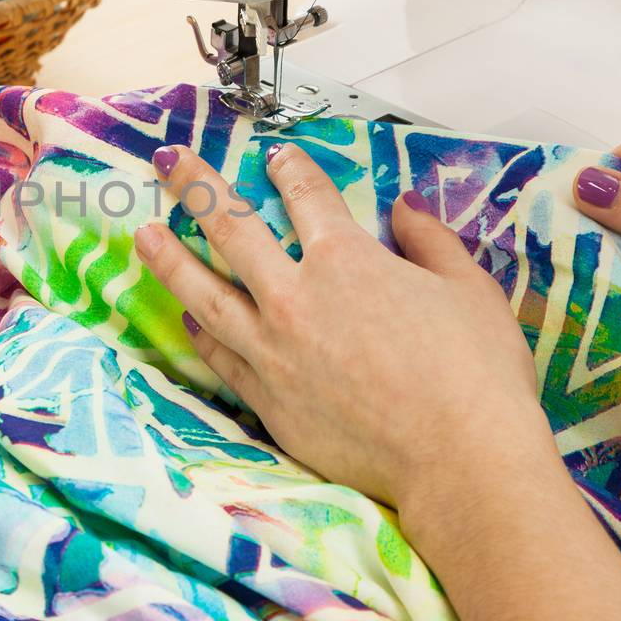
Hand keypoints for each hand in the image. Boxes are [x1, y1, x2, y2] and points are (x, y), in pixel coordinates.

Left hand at [135, 143, 558, 521]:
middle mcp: (295, 299)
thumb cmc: (476, 376)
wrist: (459, 462)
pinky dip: (203, 334)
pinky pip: (222, 359)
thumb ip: (431, 241)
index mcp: (346, 260)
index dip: (290, 170)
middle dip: (195, 187)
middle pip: (230, 229)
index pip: (307, 196)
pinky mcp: (268, 402)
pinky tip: (189, 319)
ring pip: (205, 294)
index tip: (277, 157)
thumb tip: (406, 209)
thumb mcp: (470, 290)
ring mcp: (273, 353)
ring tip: (143, 235)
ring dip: (170, 259)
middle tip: (169, 162)